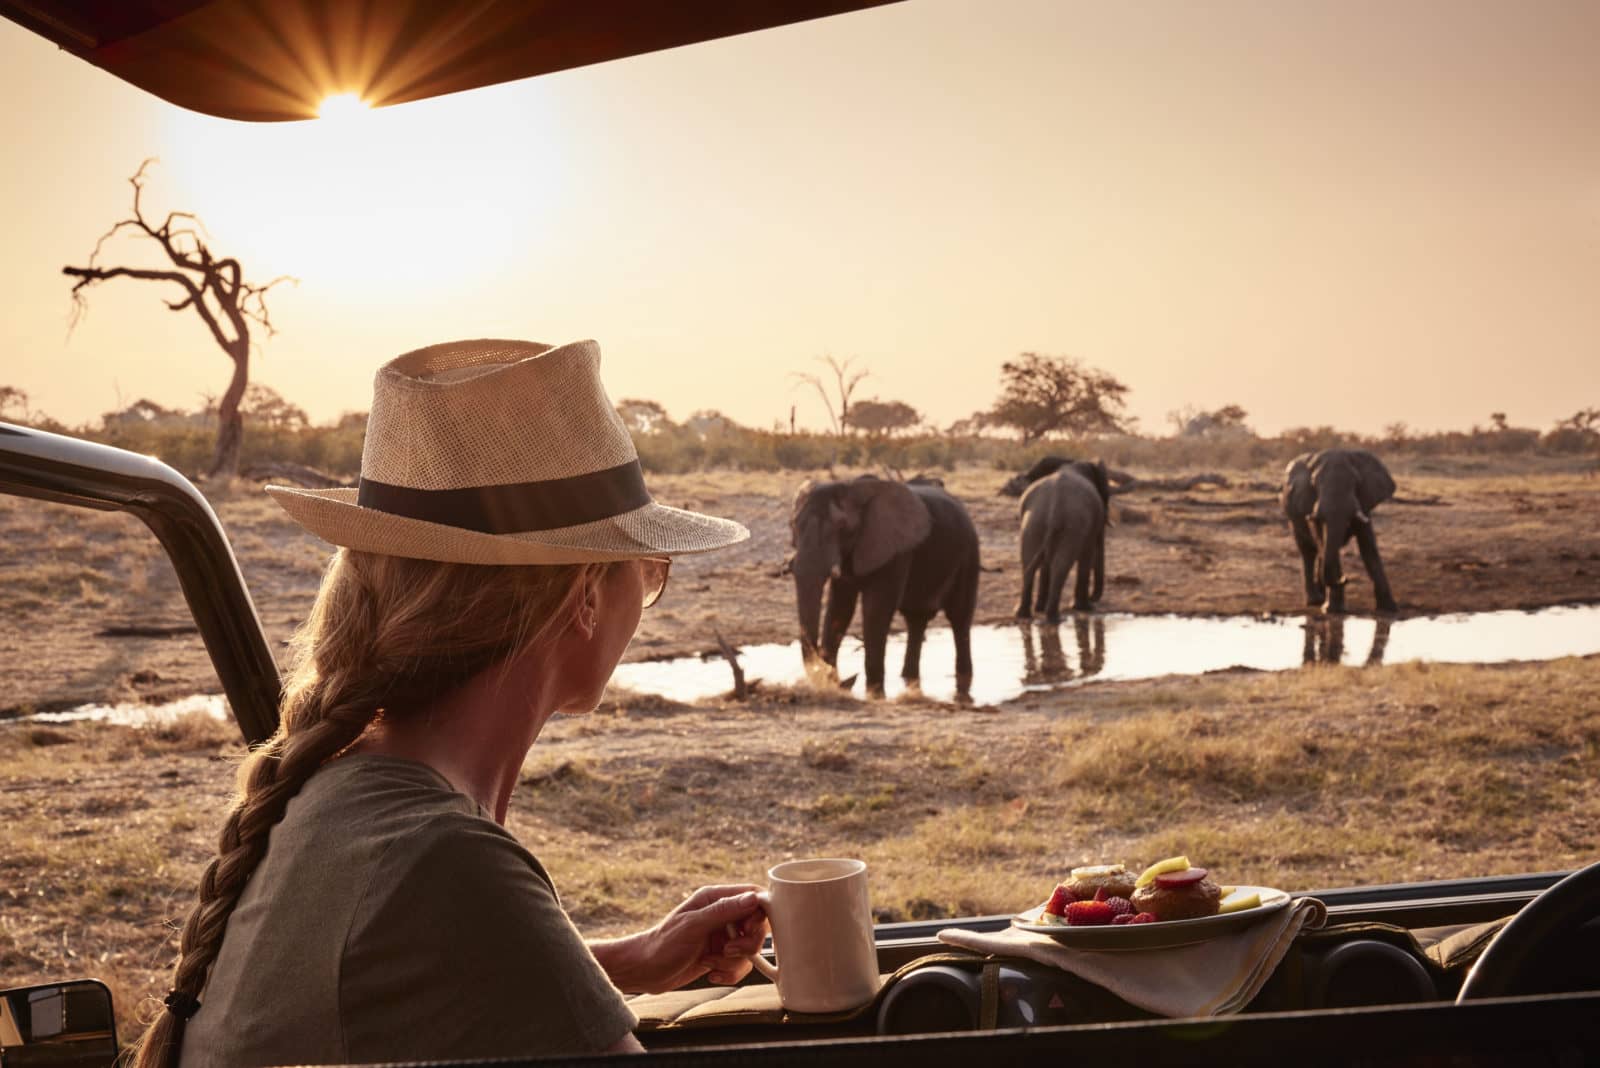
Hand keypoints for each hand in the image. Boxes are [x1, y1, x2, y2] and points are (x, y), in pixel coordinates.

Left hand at [593, 884, 768, 994]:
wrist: (645, 971)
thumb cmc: (663, 944)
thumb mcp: (693, 925)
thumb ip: (724, 910)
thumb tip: (753, 898)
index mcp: (715, 898)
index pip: (753, 896)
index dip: (759, 914)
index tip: (747, 930)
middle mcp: (721, 915)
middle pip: (757, 925)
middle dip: (747, 944)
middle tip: (728, 951)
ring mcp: (722, 936)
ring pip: (750, 949)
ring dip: (735, 961)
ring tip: (711, 963)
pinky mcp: (720, 956)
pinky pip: (740, 965)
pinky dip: (729, 973)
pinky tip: (711, 973)